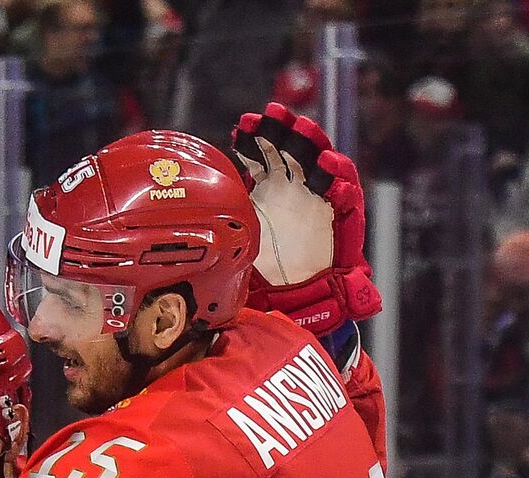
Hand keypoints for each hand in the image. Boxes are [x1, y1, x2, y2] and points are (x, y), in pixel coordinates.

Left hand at [232, 102, 380, 334]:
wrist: (302, 297)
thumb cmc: (269, 267)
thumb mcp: (241, 234)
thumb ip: (229, 212)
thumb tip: (194, 198)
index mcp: (273, 189)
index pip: (265, 155)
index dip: (254, 138)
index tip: (241, 126)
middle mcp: (297, 188)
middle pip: (292, 150)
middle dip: (280, 131)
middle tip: (268, 116)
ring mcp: (321, 199)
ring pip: (321, 162)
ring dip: (311, 144)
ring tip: (298, 128)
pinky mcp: (343, 217)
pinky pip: (345, 194)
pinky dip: (337, 180)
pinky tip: (326, 166)